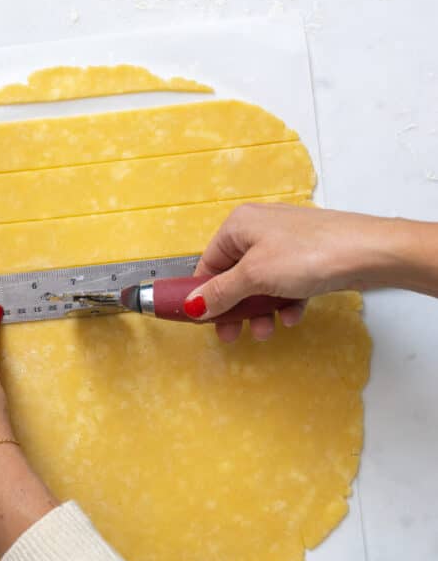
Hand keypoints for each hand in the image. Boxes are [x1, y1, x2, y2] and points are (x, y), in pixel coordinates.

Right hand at [188, 204, 394, 342]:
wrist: (368, 252)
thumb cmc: (308, 254)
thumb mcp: (254, 277)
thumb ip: (220, 292)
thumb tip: (192, 305)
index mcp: (239, 225)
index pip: (209, 263)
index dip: (204, 293)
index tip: (205, 320)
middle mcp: (259, 229)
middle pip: (234, 277)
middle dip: (235, 309)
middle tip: (232, 335)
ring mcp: (285, 243)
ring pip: (261, 284)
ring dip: (261, 311)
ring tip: (267, 330)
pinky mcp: (307, 257)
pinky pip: (286, 284)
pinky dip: (286, 302)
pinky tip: (294, 316)